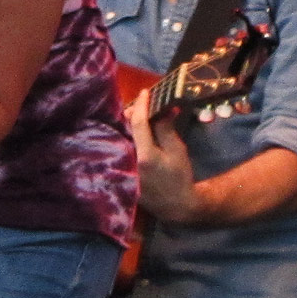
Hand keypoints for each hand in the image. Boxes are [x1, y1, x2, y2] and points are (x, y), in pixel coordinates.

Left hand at [125, 89, 197, 222]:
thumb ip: (167, 129)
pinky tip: (128, 130)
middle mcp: (129, 161)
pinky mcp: (120, 172)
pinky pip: (117, 147)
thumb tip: (165, 107)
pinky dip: (123, 136)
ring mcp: (122, 168)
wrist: (175, 205)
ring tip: (135, 114)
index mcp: (145, 156)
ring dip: (125, 123)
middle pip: (122, 128)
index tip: (145, 92)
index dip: (142, 105)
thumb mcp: (177, 150)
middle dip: (130, 112)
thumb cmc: (179, 177)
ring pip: (118, 136)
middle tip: (140, 102)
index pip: (138, 123)